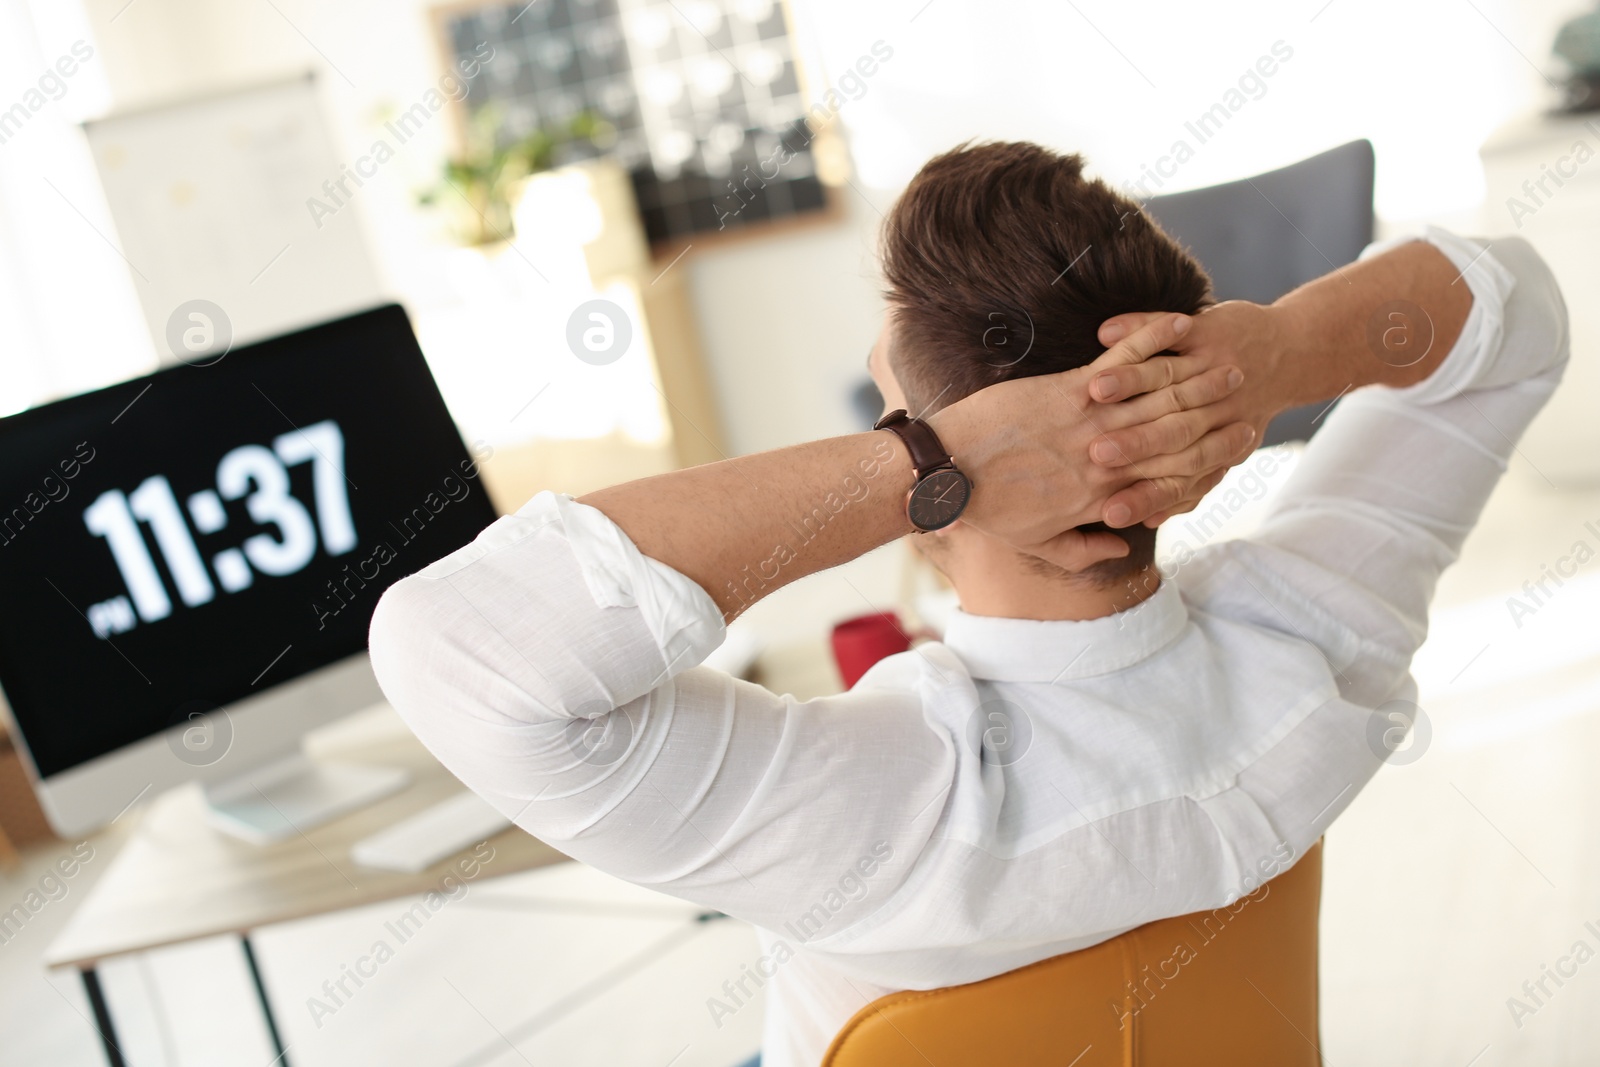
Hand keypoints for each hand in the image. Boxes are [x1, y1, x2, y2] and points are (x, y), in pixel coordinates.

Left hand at [927, 313, 1256, 569]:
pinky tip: (1179, 326)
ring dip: (1198, 380)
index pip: (1167, 478)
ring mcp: (1089, 421)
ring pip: (1157, 400)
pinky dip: (1151, 341)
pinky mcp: (1068, 389)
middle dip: (1214, 414)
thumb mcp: (1035, 542)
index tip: (1236, 444)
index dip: (1205, 459)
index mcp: (1100, 497)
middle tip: (1247, 396)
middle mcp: (1104, 459)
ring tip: (1230, 365)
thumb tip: (1121, 541)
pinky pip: (1120, 362)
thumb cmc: (985, 509)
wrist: (943, 472)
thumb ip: (1083, 549)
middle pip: (1174, 435)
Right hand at [1087, 302, 1296, 524]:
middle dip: (1133, 443)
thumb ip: (1181, 492)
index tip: (1109, 512)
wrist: (1285, 357)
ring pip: (1165, 377)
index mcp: (1211, 449)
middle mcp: (1214, 412)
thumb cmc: (1240, 414)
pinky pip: (1172, 331)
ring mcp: (1209, 368)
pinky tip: (1106, 333)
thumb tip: (1148, 522)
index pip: (1173, 483)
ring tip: (1098, 389)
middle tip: (1096, 454)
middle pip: (1170, 433)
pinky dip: (1142, 331)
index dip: (1141, 497)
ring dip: (1130, 381)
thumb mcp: (1216, 460)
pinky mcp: (1207, 331)